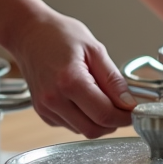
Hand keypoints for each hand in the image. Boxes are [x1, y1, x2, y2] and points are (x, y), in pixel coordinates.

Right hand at [0, 9, 136, 138]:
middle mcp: (54, 99)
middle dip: (113, 122)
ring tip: (100, 96)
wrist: (28, 33)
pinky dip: (83, 118)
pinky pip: (70, 125)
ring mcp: (45, 108)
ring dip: (98, 121)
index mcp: (70, 81)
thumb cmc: (58, 35)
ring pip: (83, 130)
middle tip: (122, 107)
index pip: (105, 114)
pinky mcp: (42, 112)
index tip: (134, 110)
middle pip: (94, 129)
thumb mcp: (94, 49)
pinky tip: (82, 98)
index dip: (125, 117)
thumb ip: (113, 80)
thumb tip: (129, 103)